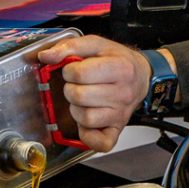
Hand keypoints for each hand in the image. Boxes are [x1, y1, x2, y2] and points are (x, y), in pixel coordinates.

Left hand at [37, 35, 165, 151]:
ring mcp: (121, 114)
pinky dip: (88, 136)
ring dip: (76, 109)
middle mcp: (123, 93)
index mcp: (120, 68)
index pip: (79, 73)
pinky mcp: (117, 130)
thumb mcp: (96, 44)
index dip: (69, 71)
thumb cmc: (118, 60)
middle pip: (79, 97)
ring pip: (86, 118)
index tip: (74, 70)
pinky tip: (86, 122)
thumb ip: (70, 47)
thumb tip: (46, 56)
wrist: (141, 76)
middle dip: (71, 89)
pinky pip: (100, 143)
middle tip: (78, 85)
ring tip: (83, 101)